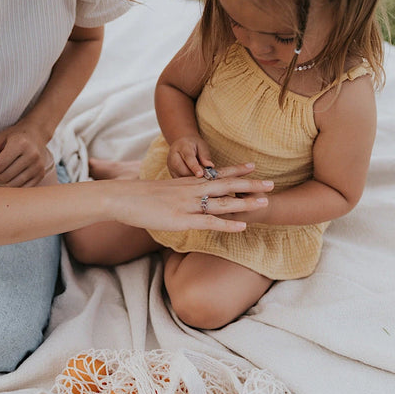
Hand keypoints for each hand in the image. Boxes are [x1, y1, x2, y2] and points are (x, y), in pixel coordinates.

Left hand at [0, 122, 51, 186]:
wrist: (36, 134)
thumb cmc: (14, 136)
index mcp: (20, 143)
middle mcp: (32, 155)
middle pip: (5, 176)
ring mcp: (38, 166)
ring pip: (13, 184)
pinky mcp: (41, 174)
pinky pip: (22, 188)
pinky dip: (11, 187)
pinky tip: (5, 181)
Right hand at [112, 163, 272, 232]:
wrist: (122, 198)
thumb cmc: (138, 196)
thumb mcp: (162, 191)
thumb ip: (177, 193)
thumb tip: (184, 198)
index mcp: (188, 182)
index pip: (217, 174)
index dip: (236, 171)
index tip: (253, 166)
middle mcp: (192, 190)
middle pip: (227, 186)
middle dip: (251, 185)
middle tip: (272, 183)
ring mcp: (188, 205)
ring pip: (223, 202)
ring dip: (245, 203)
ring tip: (265, 203)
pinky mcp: (182, 219)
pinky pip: (209, 221)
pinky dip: (227, 224)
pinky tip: (242, 227)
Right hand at [167, 136, 213, 177]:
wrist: (182, 143)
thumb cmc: (193, 145)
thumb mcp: (202, 146)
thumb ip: (205, 156)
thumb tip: (210, 166)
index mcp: (182, 146)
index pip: (188, 158)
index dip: (194, 167)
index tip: (201, 174)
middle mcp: (173, 155)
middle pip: (182, 169)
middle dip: (193, 175)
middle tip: (203, 177)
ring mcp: (170, 164)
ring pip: (179, 176)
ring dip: (190, 179)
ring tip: (198, 177)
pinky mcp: (170, 171)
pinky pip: (178, 179)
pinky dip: (186, 181)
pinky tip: (193, 179)